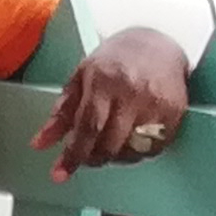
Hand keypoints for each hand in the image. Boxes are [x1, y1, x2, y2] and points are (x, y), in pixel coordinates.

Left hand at [30, 29, 195, 181]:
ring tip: (109, 142)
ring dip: (114, 157)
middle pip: (109, 144)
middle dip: (93, 158)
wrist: (158, 42)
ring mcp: (156, 103)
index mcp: (104, 80)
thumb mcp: (81, 78)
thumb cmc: (114, 61)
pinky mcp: (175, 112)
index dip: (73, 154)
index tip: (60, 173)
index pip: (87, 127)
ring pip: (131, 151)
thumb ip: (61, 113)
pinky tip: (130, 139)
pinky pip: (153, 149)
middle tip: (87, 155)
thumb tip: (40, 144)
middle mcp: (132, 92)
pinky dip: (137, 153)